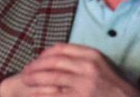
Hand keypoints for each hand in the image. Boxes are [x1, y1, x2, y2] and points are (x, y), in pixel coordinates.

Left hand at [7, 44, 139, 96]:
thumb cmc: (115, 88)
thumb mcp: (102, 66)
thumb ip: (82, 59)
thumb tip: (57, 58)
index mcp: (91, 56)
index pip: (60, 48)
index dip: (44, 54)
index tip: (36, 59)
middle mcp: (87, 67)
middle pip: (52, 62)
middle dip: (35, 67)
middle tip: (25, 72)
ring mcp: (84, 84)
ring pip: (51, 78)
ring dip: (35, 80)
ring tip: (26, 82)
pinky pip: (55, 94)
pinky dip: (42, 94)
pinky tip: (34, 95)